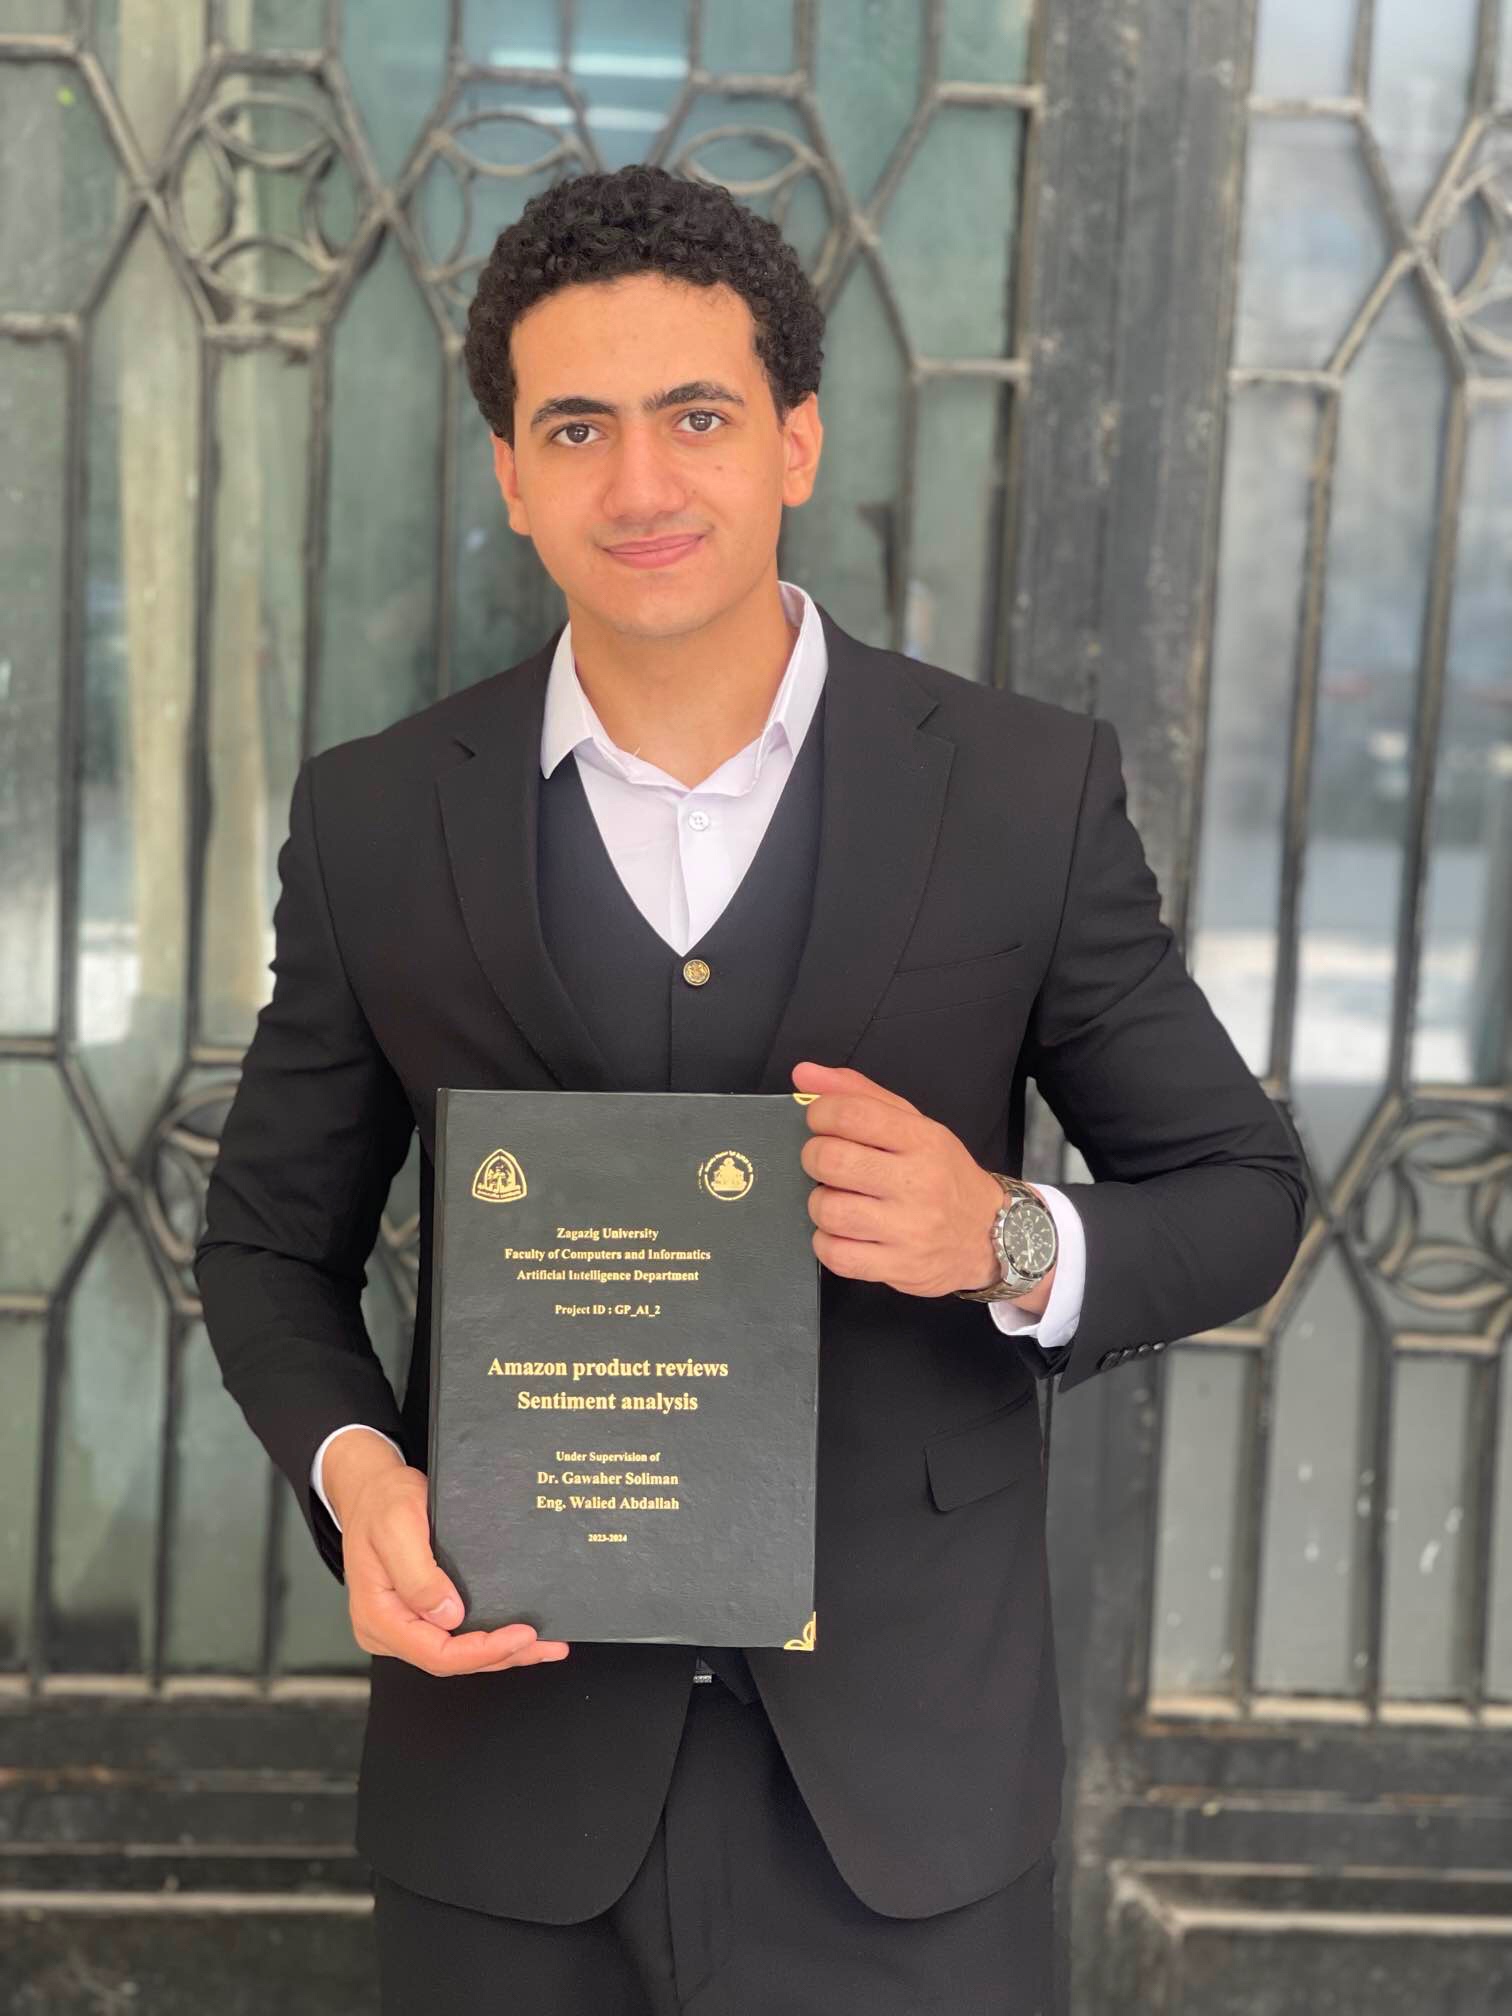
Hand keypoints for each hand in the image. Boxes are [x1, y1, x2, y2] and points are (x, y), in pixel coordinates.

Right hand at [326, 1432, 569, 1676]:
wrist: (372, 1489)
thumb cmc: (381, 1503)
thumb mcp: (397, 1528)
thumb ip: (418, 1576)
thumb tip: (448, 1615)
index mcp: (378, 1617)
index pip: (436, 1653)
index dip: (482, 1651)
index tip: (520, 1636)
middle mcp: (388, 1630)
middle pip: (451, 1661)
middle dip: (502, 1656)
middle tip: (546, 1645)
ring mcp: (403, 1625)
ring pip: (456, 1654)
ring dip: (501, 1653)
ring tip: (543, 1646)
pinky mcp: (417, 1615)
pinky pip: (454, 1637)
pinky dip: (488, 1639)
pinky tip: (515, 1635)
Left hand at [791, 1060, 1053, 1308]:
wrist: (989, 1236)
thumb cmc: (942, 1175)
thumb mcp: (914, 1125)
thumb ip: (859, 1095)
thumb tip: (803, 1074)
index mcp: (922, 1140)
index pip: (853, 1114)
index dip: (820, 1114)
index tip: (820, 1122)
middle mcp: (918, 1183)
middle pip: (831, 1161)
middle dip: (814, 1158)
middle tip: (826, 1163)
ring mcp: (909, 1229)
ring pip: (828, 1210)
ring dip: (820, 1203)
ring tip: (838, 1200)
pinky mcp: (899, 1267)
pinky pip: (835, 1255)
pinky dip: (827, 1242)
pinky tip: (844, 1233)